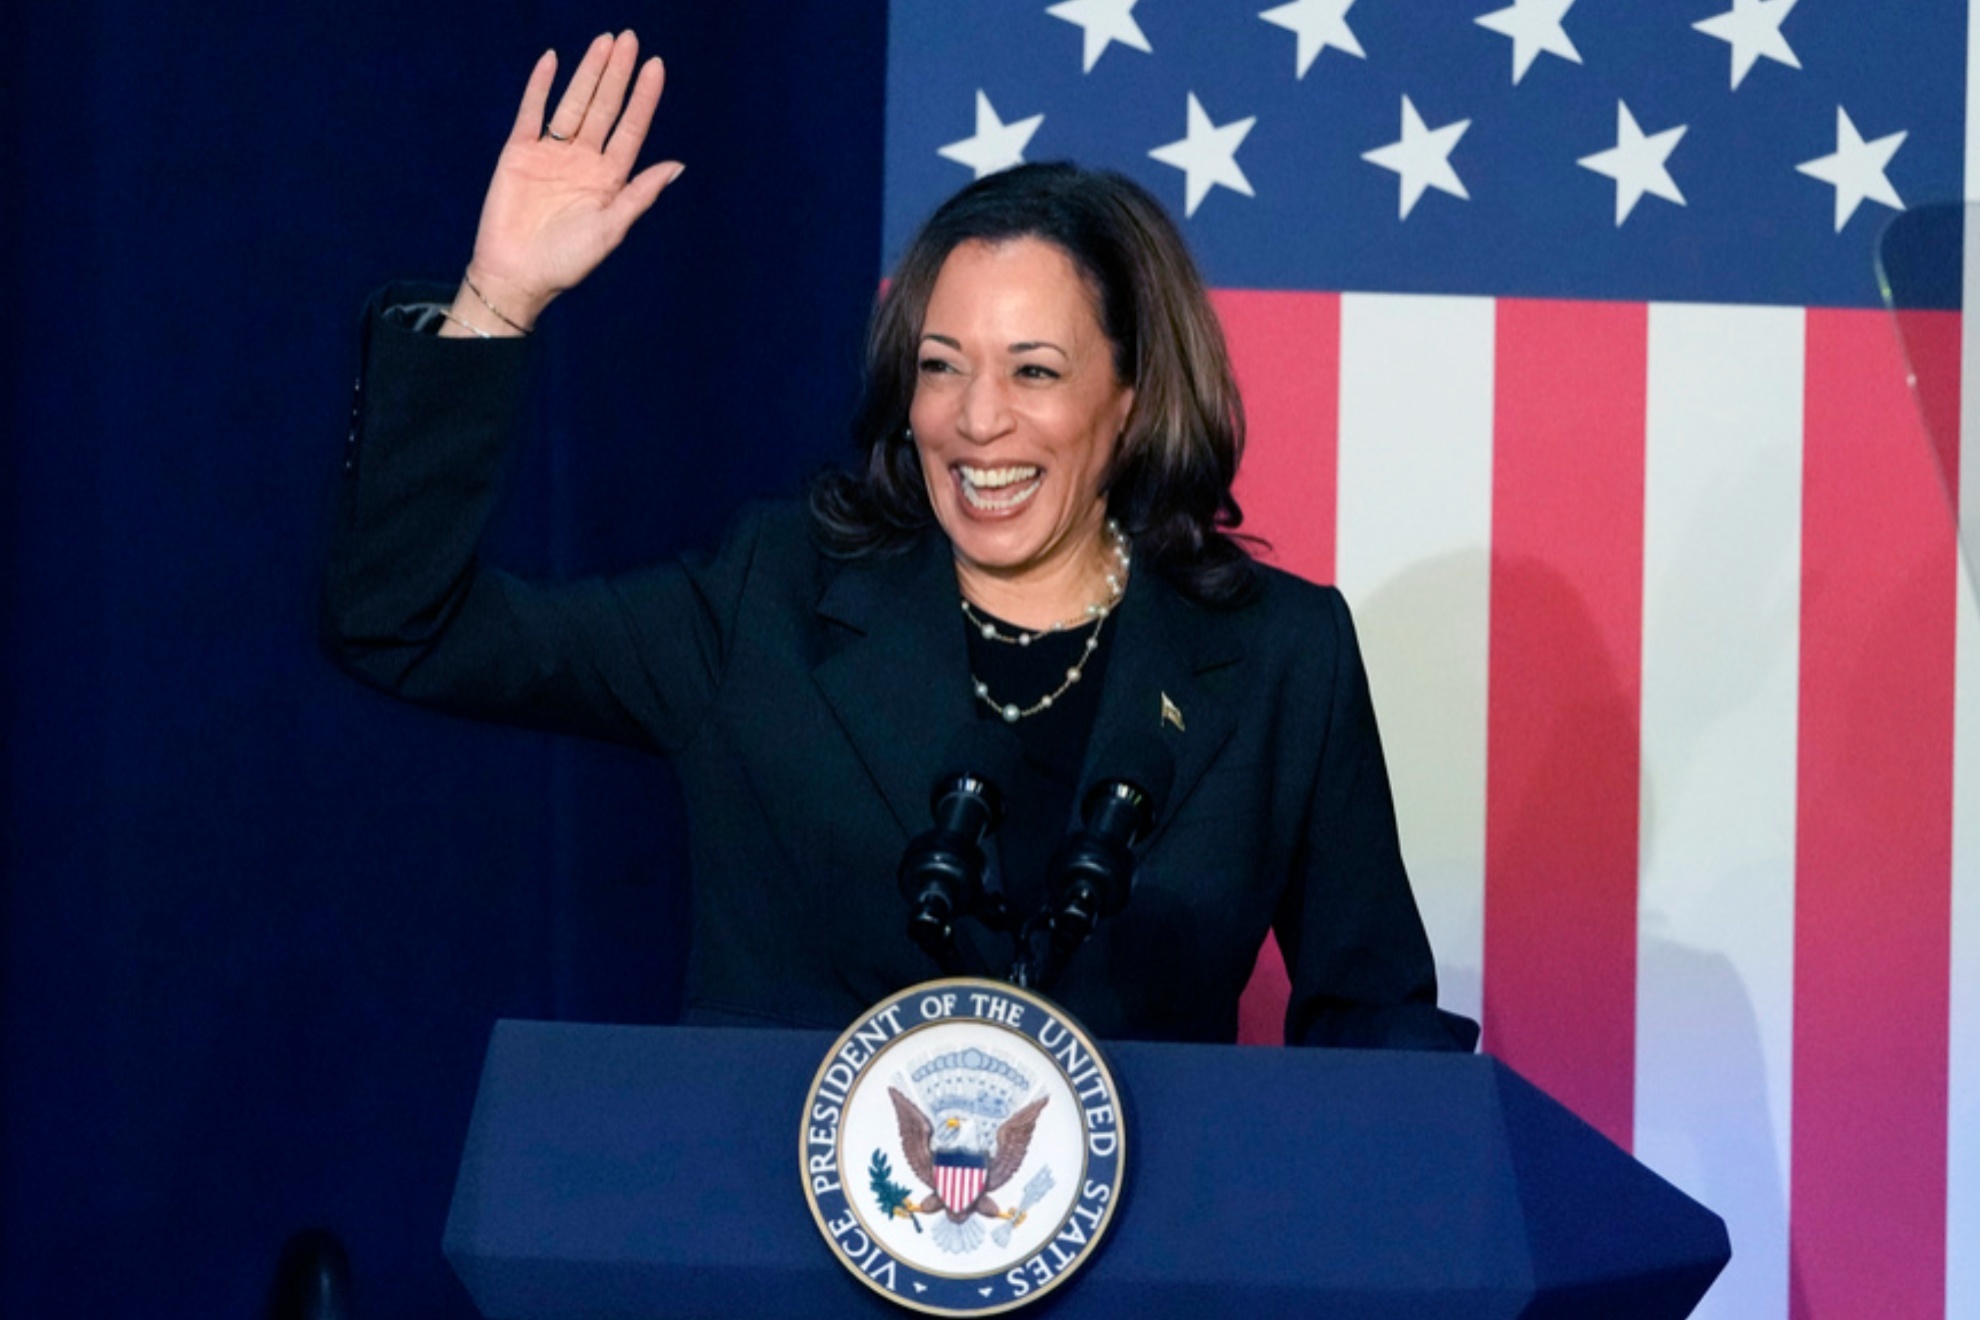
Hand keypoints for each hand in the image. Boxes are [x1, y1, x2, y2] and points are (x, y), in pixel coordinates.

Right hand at [447, 31, 682, 335]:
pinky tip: (552, 61)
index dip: (643, 98)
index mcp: (609, 178)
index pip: (631, 128)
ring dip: (588, 73)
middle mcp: (583, 160)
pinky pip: (531, 112)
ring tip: (603, 42)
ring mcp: (551, 154)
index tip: (655, 66)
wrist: (517, 275)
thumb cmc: (567, 261)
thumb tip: (677, 165)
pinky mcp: (519, 152)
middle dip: (617, 74)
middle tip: (629, 39)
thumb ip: (640, 194)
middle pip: (604, 108)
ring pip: (573, 103)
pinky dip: (540, 86)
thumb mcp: (611, 229)